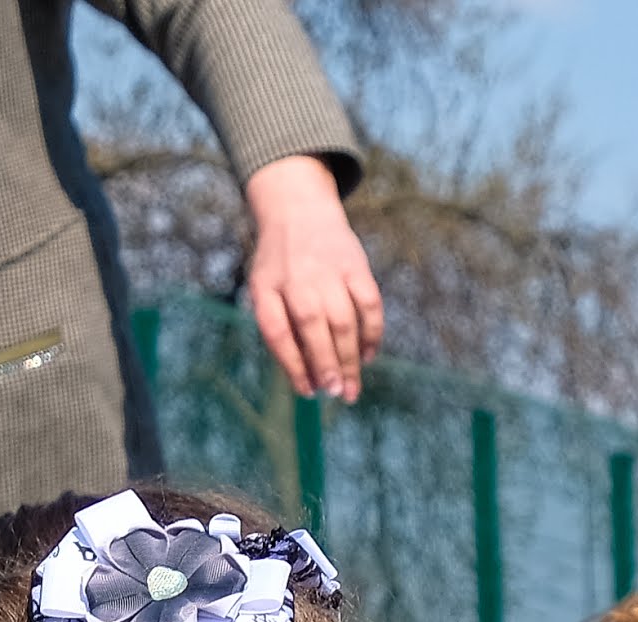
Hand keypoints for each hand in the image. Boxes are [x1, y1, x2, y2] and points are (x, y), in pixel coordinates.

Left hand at [239, 155, 383, 401]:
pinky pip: (369, 303)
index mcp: (266, 288)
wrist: (298, 210)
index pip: (277, 333)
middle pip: (312, 327)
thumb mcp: (265, 291)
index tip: (307, 392)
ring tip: (350, 388)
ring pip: (343, 320)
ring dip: (350, 358)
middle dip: (326, 364)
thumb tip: (306, 378)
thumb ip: (279, 328)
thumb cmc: (280, 266)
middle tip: (335, 394)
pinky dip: (372, 332)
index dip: (293, 366)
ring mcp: (328, 270)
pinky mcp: (355, 264)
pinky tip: (368, 355)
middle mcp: (297, 278)